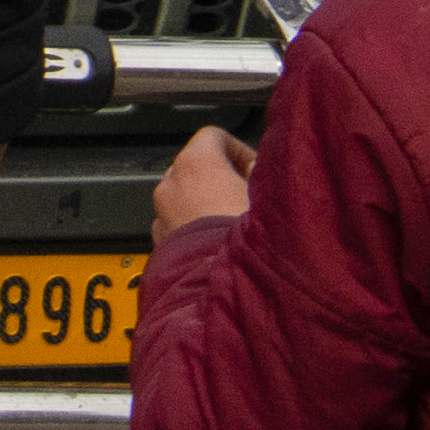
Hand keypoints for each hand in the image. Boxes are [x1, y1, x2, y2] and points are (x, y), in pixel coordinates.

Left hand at [147, 126, 256, 259]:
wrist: (219, 293)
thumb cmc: (244, 247)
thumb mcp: (268, 200)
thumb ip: (264, 176)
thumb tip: (263, 173)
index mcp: (195, 165)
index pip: (214, 136)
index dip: (240, 150)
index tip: (255, 169)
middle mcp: (170, 187)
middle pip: (197, 168)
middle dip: (222, 180)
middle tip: (248, 199)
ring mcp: (161, 218)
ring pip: (186, 200)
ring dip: (208, 208)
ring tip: (236, 228)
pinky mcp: (160, 247)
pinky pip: (180, 228)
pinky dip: (197, 232)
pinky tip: (221, 247)